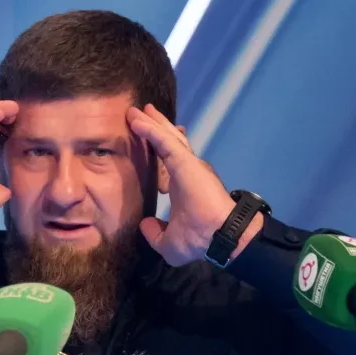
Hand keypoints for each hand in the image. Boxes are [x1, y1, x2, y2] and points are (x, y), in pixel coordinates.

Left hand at [127, 104, 260, 265]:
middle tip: (144, 114)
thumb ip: (155, 234)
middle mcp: (188, 172)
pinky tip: (136, 120)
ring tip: (138, 111)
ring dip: (152, 123)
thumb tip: (144, 223)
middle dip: (157, 128)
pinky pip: (163, 141)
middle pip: (170, 143)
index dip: (161, 151)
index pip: (171, 163)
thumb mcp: (169, 243)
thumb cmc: (200, 240)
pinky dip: (149, 129)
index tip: (151, 143)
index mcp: (184, 187)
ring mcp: (188, 165)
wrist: (219, 237)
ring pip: (167, 138)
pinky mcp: (184, 162)